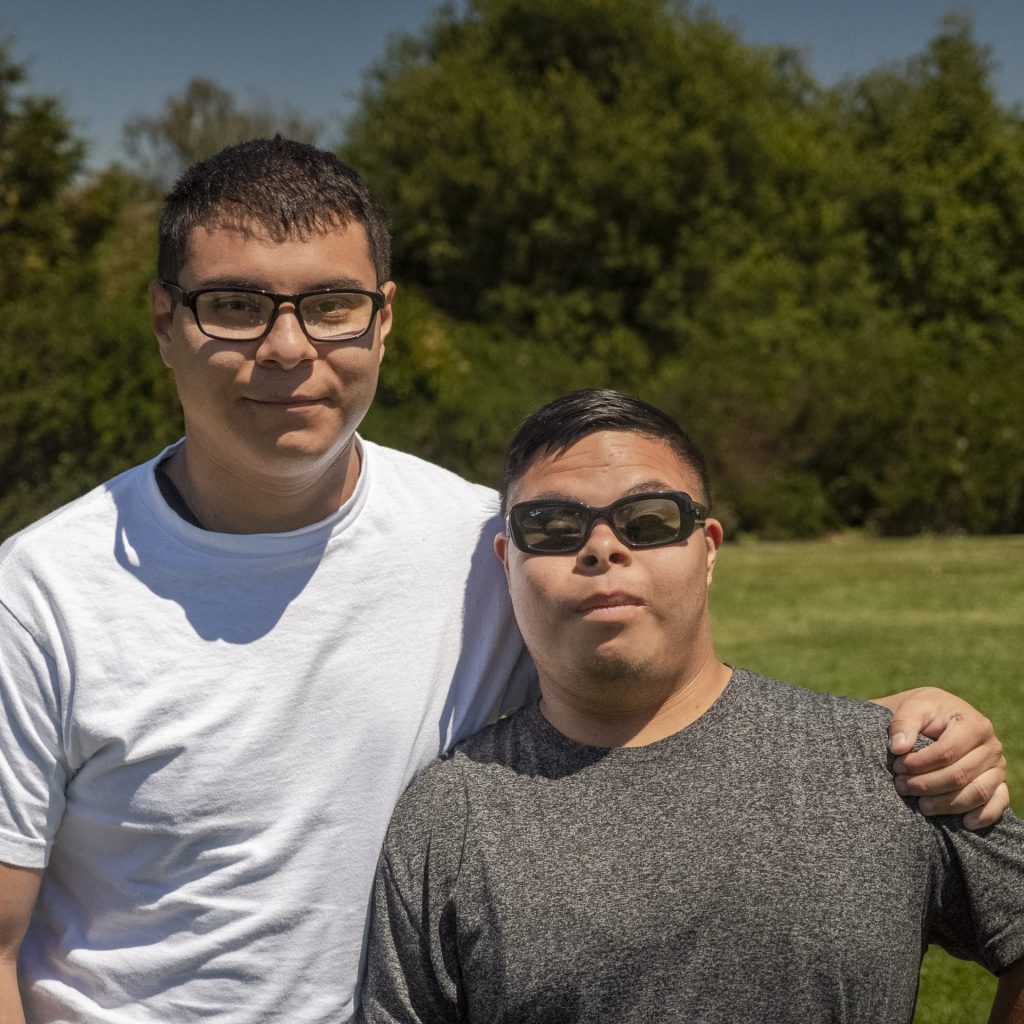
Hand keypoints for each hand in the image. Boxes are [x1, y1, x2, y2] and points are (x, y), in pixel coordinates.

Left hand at [872, 686, 1007, 829]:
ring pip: (976, 793)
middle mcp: (991, 747)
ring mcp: (997, 767)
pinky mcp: (999, 784)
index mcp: (974, 724)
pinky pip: (997, 803)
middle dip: (927, 785)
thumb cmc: (925, 713)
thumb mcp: (912, 708)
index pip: (947, 752)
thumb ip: (903, 724)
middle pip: (959, 775)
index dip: (920, 764)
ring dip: (946, 804)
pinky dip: (984, 816)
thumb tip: (897, 748)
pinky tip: (964, 823)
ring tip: (920, 806)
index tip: (897, 767)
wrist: (938, 716)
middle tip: (901, 787)